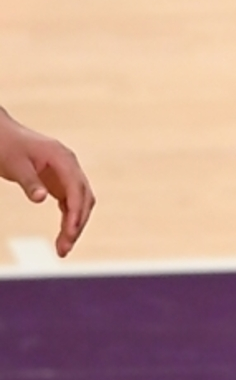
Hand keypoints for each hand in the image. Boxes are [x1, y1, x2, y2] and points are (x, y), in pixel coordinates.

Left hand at [0, 108, 95, 256]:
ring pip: (80, 203)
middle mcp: (70, 166)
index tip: (70, 232)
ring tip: (63, 247)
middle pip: (84, 199)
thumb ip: (29, 181)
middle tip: (65, 247)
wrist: (0, 132)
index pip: (77, 188)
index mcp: (63, 158)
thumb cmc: (5, 144)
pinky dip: (68, 219)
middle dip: (77, 224)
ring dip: (75, 225)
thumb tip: (41, 199)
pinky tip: (64, 234)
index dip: (76, 211)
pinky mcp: (60, 181)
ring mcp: (67, 174)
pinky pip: (70, 203)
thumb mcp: (13, 164)